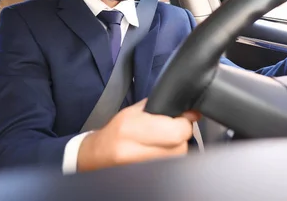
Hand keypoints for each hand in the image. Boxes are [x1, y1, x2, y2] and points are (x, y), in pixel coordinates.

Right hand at [77, 99, 199, 171]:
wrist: (99, 154)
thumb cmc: (116, 131)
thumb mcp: (133, 112)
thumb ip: (159, 108)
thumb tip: (188, 110)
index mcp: (131, 130)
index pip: (176, 132)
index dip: (184, 123)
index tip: (182, 118)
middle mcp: (136, 153)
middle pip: (180, 147)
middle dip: (182, 136)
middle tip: (173, 129)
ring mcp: (142, 169)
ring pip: (178, 158)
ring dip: (177, 148)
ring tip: (165, 141)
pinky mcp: (148, 178)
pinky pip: (171, 166)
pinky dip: (171, 157)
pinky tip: (161, 151)